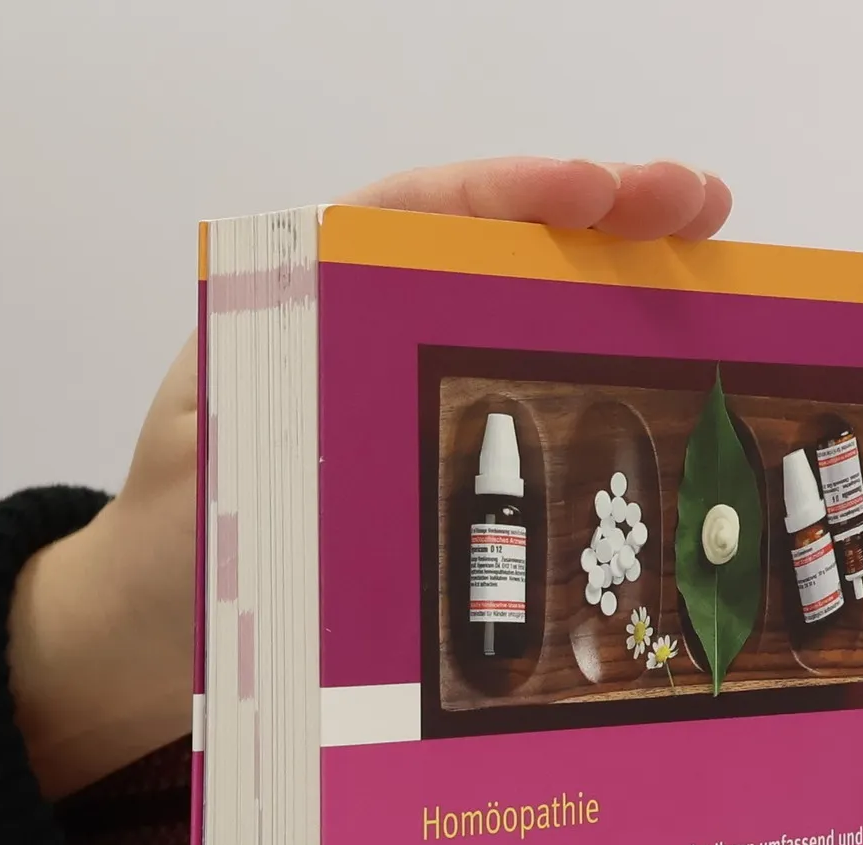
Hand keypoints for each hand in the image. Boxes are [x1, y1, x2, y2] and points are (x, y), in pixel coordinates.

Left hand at [8, 159, 732, 798]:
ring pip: (517, 313)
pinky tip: (654, 378)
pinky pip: (510, 397)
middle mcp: (361, 329)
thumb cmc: (173, 555)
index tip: (603, 191)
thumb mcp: (218, 481)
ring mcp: (398, 391)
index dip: (516, 192)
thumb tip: (372, 391)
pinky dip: (584, 377)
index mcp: (302, 307)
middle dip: (603, 217)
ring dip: (613, 286)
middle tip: (704, 211)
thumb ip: (282, 426)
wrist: (151, 634)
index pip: (418, 210)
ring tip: (711, 271)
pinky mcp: (420, 454)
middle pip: (493, 245)